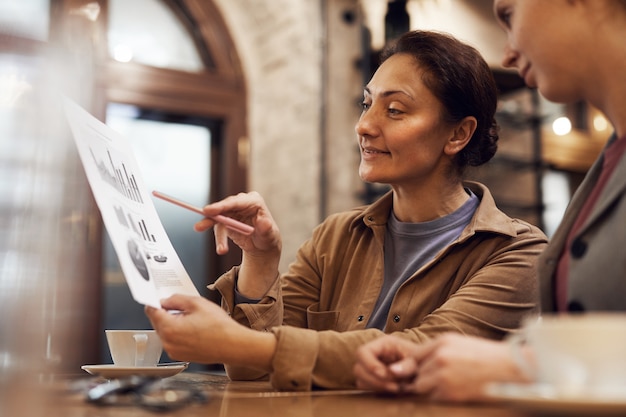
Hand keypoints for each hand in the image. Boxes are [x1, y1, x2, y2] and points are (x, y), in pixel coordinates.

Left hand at [145, 294, 275, 370]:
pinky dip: (178, 333)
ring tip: (192, 319)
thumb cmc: (219, 327)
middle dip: (166, 312)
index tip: (158, 297)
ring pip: (165, 332)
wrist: (233, 345)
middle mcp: (168, 342)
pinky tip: (193, 329)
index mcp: (169, 328)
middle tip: (182, 306)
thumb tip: (166, 300)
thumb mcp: (197, 303)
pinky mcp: (180, 356)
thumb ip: (176, 299)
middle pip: (157, 322)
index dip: (154, 301)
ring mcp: (173, 351)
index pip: (151, 311)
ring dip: (172, 323)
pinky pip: (172, 341)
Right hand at [194, 191, 280, 256]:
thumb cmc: (268, 237)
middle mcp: (242, 203)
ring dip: (211, 229)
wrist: (262, 245)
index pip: (236, 202)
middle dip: (211, 216)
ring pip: (217, 217)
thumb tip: (264, 222)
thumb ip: (267, 229)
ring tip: (216, 244)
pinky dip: (219, 240)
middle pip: (224, 207)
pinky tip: (222, 249)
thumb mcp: (270, 235)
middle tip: (200, 226)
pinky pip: (219, 228)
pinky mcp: (226, 220)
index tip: (208, 211)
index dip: (222, 206)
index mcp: (254, 201)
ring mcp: (233, 211)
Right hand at [354, 335, 420, 392]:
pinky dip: (377, 390)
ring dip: (377, 386)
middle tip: (394, 386)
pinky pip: (366, 386)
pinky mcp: (373, 378)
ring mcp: (371, 367)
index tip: (384, 374)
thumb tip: (390, 371)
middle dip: (375, 380)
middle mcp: (374, 354)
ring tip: (396, 388)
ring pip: (361, 379)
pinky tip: (392, 389)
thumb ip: (406, 365)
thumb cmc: (422, 360)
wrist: (426, 370)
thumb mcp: (417, 360)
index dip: (369, 364)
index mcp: (382, 344)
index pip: (363, 352)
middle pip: (358, 367)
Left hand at [355, 333, 528, 401]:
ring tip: (448, 385)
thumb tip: (404, 367)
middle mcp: (440, 357)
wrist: (512, 371)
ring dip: (428, 389)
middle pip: (415, 372)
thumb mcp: (460, 345)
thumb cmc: (487, 357)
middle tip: (437, 380)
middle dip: (421, 378)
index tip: (417, 371)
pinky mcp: (449, 394)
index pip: (414, 355)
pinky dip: (438, 398)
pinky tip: (454, 393)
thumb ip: (435, 352)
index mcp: (442, 342)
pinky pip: (432, 399)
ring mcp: (443, 376)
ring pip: (420, 386)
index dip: (414, 365)